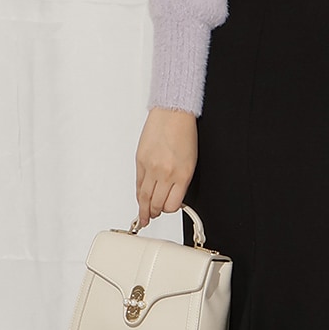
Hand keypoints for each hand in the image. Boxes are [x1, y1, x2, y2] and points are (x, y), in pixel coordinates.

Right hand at [134, 107, 197, 228]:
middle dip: (154, 212)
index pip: (172, 204)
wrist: (172, 113)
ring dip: (143, 209)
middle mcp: (166, 173)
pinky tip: (140, 199)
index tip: (168, 209)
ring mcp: (151, 167)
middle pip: (156, 203)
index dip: (169, 210)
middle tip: (152, 216)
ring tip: (143, 216)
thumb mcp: (190, 161)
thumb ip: (180, 181)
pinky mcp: (140, 161)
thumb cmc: (184, 133)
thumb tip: (171, 196)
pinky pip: (138, 183)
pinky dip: (139, 193)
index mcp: (182, 174)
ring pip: (144, 197)